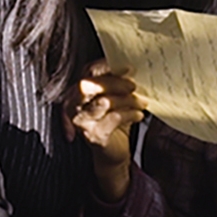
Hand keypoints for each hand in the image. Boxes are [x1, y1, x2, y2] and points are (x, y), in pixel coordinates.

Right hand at [63, 61, 146, 200]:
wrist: (114, 151)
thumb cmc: (114, 120)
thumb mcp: (116, 96)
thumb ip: (118, 81)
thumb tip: (130, 68)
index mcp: (79, 90)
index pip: (89, 71)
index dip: (107, 66)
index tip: (129, 67)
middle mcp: (74, 105)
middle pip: (89, 85)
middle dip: (114, 82)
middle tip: (133, 85)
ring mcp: (82, 121)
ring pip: (104, 101)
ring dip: (127, 100)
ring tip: (142, 102)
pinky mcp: (94, 135)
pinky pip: (114, 118)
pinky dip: (130, 114)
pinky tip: (138, 115)